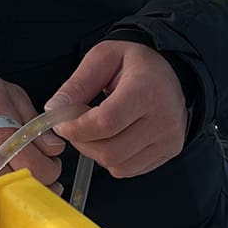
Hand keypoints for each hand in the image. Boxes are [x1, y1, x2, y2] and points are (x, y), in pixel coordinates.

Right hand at [0, 72, 65, 189]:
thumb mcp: (11, 94)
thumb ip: (35, 122)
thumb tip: (53, 148)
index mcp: (0, 130)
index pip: (35, 166)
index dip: (51, 168)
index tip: (53, 162)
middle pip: (20, 185)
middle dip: (39, 182)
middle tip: (46, 173)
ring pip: (2, 195)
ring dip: (20, 190)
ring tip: (29, 181)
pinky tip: (7, 185)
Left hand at [46, 40, 186, 178]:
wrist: (173, 71)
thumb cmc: (136, 62)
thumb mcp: (103, 57)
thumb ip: (77, 84)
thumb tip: (54, 110)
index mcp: (146, 90)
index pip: (106, 123)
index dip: (77, 129)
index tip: (61, 124)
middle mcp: (163, 119)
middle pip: (109, 150)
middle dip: (82, 143)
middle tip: (75, 127)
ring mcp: (169, 139)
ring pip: (117, 165)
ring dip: (96, 153)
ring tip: (94, 131)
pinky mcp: (169, 151)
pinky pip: (129, 170)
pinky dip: (112, 160)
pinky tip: (112, 139)